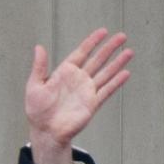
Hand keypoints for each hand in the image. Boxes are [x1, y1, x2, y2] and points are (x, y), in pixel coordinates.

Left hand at [26, 28, 132, 163]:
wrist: (46, 132)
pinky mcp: (92, 104)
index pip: (81, 53)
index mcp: (64, 73)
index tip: (103, 31)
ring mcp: (86, 91)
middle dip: (109, 48)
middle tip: (122, 36)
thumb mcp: (34, 86)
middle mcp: (78, 80)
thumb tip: (39, 47)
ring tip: (129, 51)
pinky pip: (107, 91)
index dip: (92, 42)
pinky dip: (116, 82)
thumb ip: (39, 67)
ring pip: (106, 73)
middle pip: (97, 60)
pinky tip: (126, 73)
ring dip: (117, 63)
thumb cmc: (37, 111)